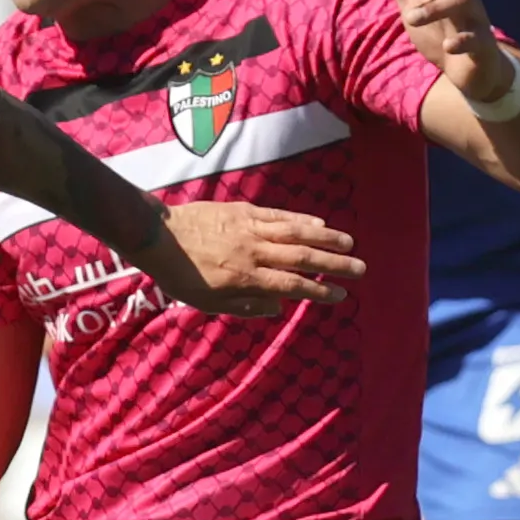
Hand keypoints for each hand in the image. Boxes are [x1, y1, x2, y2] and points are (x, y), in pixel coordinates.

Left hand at [149, 203, 363, 317]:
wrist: (158, 237)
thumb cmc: (180, 275)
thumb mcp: (208, 303)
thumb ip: (244, 306)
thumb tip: (277, 308)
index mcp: (246, 279)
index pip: (292, 286)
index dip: (320, 291)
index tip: (341, 296)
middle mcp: (254, 253)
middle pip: (303, 258)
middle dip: (335, 264)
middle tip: (361, 269)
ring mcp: (251, 229)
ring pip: (296, 232)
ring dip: (326, 237)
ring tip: (350, 243)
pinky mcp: (244, 211)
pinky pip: (278, 215)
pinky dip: (301, 219)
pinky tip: (318, 222)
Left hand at [365, 0, 513, 101]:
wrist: (468, 66)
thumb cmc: (440, 28)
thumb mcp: (411, 1)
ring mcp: (475, 18)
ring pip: (463, 1)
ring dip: (437, 7)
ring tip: (409, 18)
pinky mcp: (483, 44)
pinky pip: (477, 39)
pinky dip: (464, 41)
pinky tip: (448, 45)